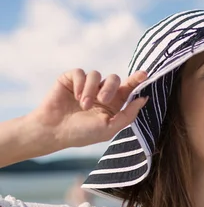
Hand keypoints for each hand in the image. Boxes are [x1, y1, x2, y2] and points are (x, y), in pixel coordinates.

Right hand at [30, 69, 147, 149]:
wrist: (55, 132)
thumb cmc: (82, 133)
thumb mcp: (110, 127)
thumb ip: (128, 114)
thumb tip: (144, 98)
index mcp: (113, 104)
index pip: (128, 88)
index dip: (137, 79)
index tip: (145, 74)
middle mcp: (100, 92)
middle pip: (114, 78)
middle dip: (111, 88)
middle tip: (103, 100)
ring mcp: (86, 85)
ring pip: (97, 74)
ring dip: (92, 90)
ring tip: (84, 105)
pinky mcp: (70, 80)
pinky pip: (80, 73)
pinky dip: (80, 84)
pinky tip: (75, 97)